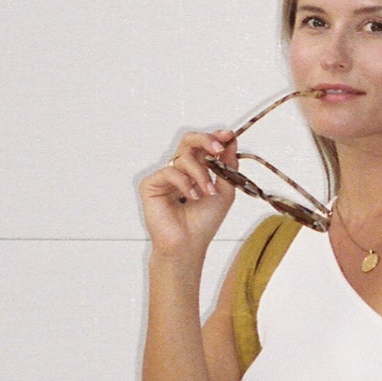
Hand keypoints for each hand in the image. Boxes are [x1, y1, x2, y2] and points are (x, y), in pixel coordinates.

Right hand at [139, 127, 237, 257]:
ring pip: (183, 157)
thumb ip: (227, 166)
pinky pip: (169, 171)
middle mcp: (179, 170)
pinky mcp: (150, 185)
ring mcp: (164, 177)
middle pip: (188, 141)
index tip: (228, 135)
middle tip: (218, 148)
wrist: (188, 245)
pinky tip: (192, 197)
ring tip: (208, 192)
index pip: (202, 146)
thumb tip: (232, 141)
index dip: (214, 138)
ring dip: (200, 173)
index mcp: (195, 170)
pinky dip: (184, 183)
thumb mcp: (225, 191)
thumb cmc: (204, 223)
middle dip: (205, 141)